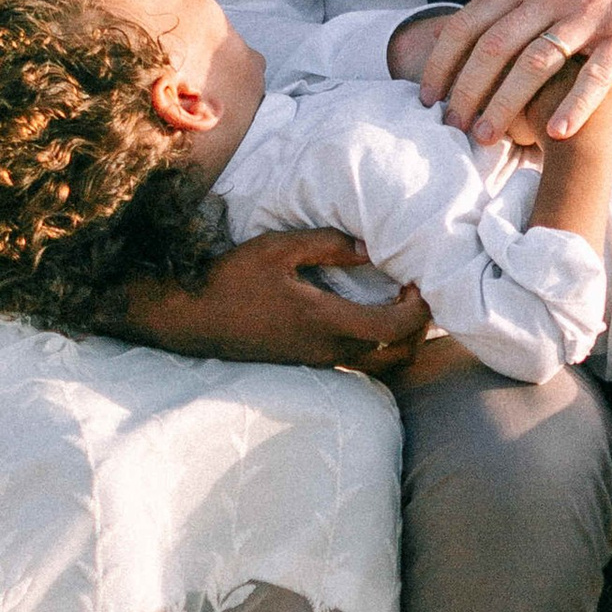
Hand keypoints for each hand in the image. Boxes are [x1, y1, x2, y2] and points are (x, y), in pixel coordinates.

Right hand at [120, 230, 429, 374]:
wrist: (192, 319)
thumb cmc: (232, 280)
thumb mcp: (278, 249)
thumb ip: (327, 245)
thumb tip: (368, 247)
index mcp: (326, 321)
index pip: (395, 327)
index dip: (419, 308)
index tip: (415, 280)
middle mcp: (328, 350)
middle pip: (399, 355)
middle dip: (419, 329)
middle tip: (415, 295)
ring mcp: (318, 362)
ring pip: (381, 366)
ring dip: (401, 341)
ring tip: (396, 306)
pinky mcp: (307, 364)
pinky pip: (360, 366)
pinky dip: (378, 348)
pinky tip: (367, 318)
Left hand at [415, 0, 611, 142]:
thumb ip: (510, 2)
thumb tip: (462, 34)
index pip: (470, 23)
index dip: (443, 62)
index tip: (426, 96)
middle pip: (495, 47)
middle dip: (467, 90)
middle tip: (451, 127)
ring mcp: (589, 16)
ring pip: (536, 63)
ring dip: (506, 104)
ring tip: (486, 137)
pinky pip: (595, 75)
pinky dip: (573, 106)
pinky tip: (554, 134)